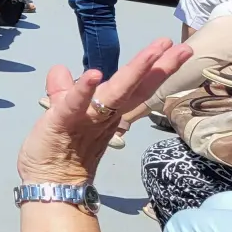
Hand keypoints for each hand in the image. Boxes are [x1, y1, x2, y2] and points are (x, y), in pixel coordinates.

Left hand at [18, 38, 189, 183]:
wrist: (49, 183)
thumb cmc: (57, 150)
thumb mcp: (59, 112)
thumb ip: (63, 91)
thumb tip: (61, 69)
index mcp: (107, 111)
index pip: (134, 86)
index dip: (152, 68)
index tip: (170, 48)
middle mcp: (103, 113)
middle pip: (136, 88)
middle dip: (159, 67)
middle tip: (182, 48)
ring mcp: (87, 117)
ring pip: (116, 92)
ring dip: (135, 71)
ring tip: (154, 52)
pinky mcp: (63, 121)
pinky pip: (76, 103)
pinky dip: (84, 89)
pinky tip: (95, 74)